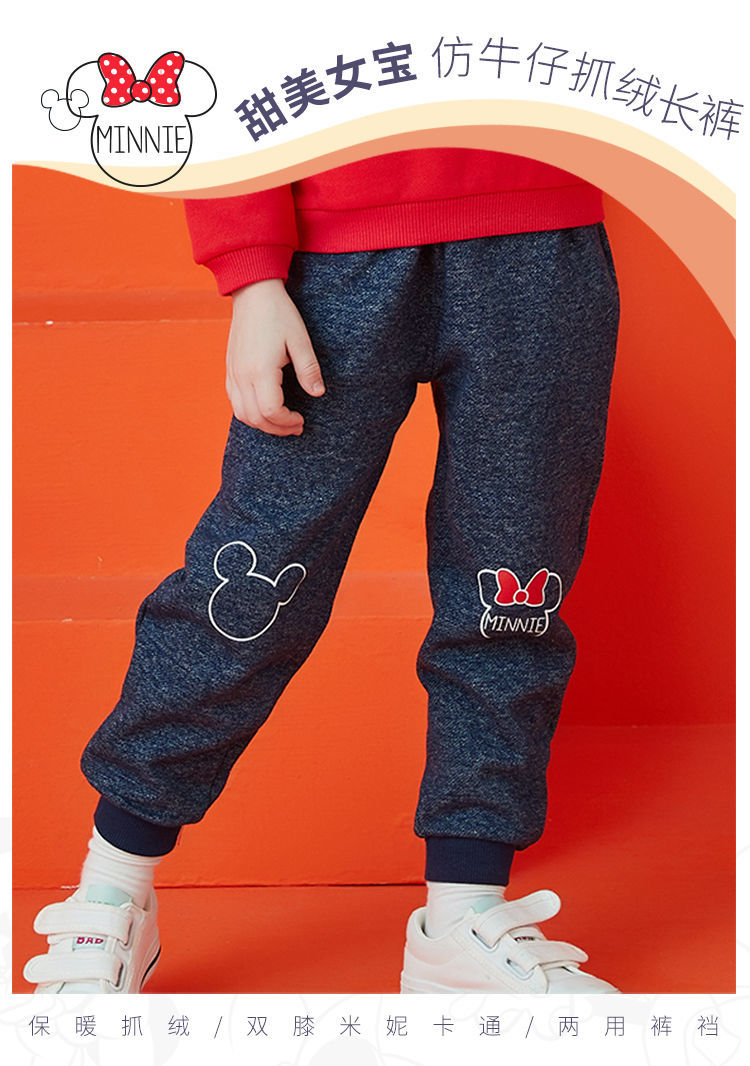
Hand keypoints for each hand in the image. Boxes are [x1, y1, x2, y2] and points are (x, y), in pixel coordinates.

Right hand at [226, 278, 324, 435]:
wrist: (253, 293)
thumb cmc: (279, 314)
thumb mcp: (300, 340)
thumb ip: (309, 369)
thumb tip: (319, 393)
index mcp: (260, 370)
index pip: (271, 411)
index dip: (287, 421)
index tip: (302, 419)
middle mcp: (242, 375)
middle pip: (255, 418)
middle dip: (277, 428)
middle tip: (296, 426)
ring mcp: (233, 373)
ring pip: (242, 414)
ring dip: (262, 424)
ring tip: (282, 422)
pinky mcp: (230, 370)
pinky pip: (235, 402)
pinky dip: (250, 413)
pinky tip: (266, 409)